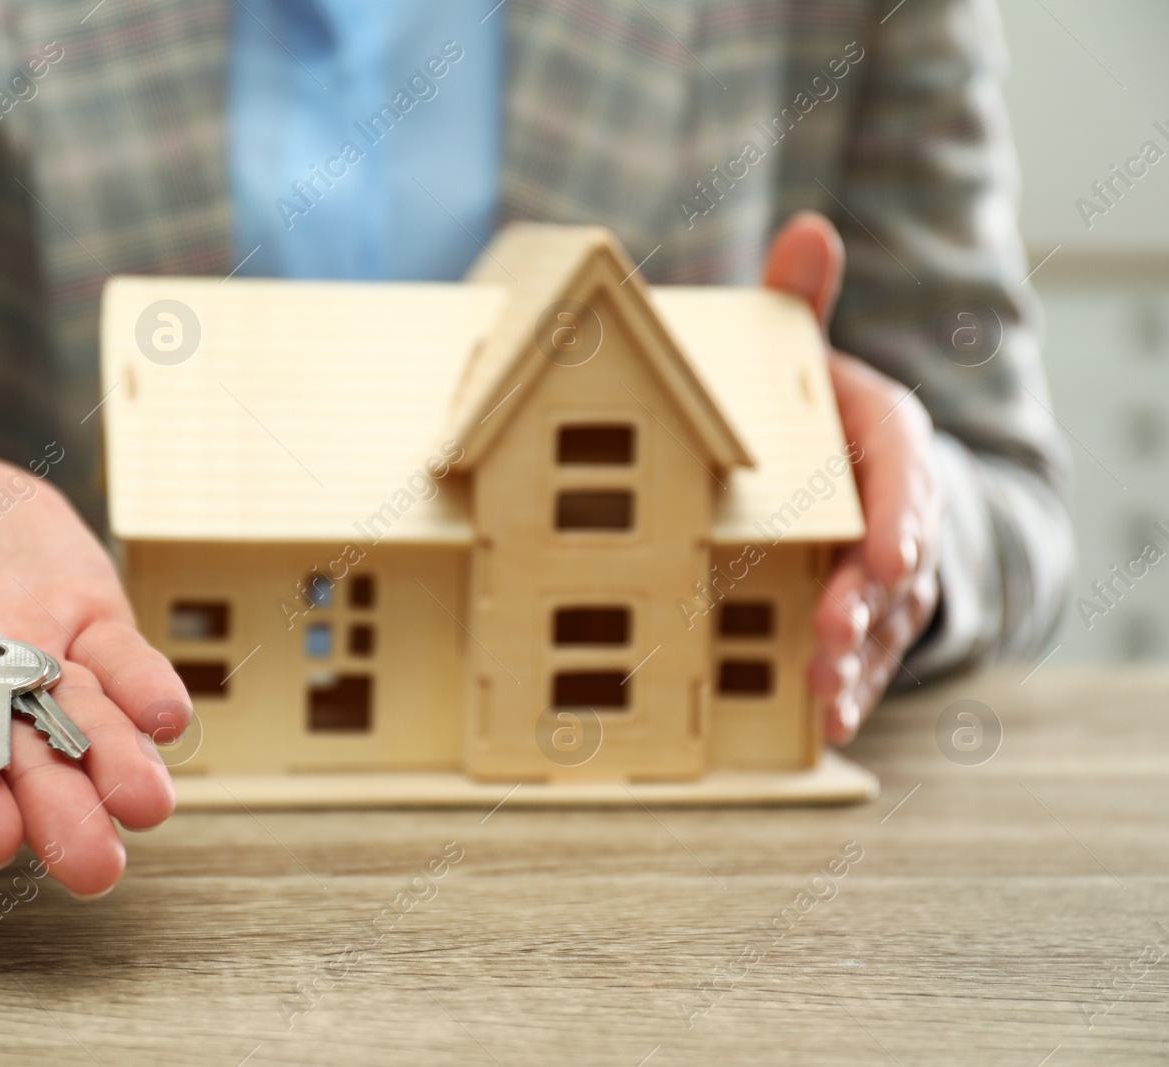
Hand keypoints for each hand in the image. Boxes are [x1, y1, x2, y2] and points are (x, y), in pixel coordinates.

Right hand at [0, 409, 191, 895]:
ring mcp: (24, 645)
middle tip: (92, 862)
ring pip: (72, 719)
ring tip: (146, 805)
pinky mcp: (79, 614)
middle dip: (50, 806)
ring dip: (112, 766)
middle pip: (2, 750)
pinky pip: (115, 660)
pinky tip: (168, 717)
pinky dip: (142, 688)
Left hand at [763, 212, 942, 743]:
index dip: (900, 517)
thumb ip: (803, 302)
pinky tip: (825, 723)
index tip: (887, 556)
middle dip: (866, 601)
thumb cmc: (822, 412)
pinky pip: (869, 655)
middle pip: (896, 559)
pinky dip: (851, 689)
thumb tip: (808, 228)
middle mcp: (901, 507)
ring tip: (824, 697)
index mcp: (890, 437)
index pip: (905, 475)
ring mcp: (892, 568)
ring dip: (857, 659)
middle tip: (831, 633)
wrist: (858, 470)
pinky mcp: (870, 613)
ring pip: (885, 618)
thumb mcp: (812, 355)